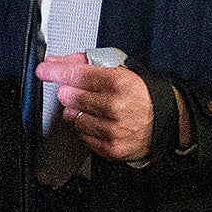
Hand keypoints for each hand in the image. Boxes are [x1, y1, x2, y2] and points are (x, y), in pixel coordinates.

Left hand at [36, 52, 155, 163]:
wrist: (167, 121)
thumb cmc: (141, 94)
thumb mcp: (119, 70)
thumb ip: (84, 63)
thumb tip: (54, 62)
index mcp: (120, 83)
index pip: (78, 75)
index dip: (57, 71)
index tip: (44, 70)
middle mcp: (116, 107)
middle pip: (71, 97)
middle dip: (71, 92)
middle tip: (81, 91)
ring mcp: (112, 130)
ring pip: (73, 118)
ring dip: (78, 112)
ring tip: (96, 108)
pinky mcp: (110, 148)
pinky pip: (81, 136)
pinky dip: (86, 128)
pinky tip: (100, 122)